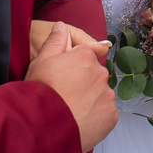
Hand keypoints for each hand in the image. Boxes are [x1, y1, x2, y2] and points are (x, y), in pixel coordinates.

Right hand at [24, 22, 117, 152]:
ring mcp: (108, 95)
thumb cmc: (41, 92)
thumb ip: (55, 41)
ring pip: (100, 95)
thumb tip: (62, 26)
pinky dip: (95, 117)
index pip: (84, 58)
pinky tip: (79, 121)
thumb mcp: (41, 61)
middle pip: (93, 76)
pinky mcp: (111, 115)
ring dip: (89, 101)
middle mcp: (101, 73)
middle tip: (64, 97)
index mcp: (86, 57)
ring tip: (70, 111)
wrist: (45, 126)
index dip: (71, 69)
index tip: (61, 80)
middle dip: (82, 84)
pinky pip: (104, 113)